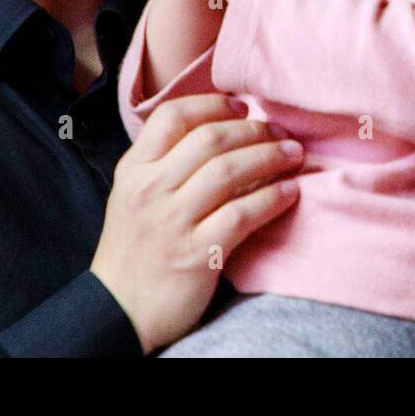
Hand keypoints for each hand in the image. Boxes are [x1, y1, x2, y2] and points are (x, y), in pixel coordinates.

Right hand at [90, 93, 301, 352]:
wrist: (120, 311)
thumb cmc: (137, 247)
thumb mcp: (135, 194)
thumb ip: (166, 161)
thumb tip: (220, 126)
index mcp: (134, 168)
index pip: (172, 115)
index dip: (213, 104)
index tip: (243, 106)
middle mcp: (150, 189)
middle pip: (210, 139)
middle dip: (254, 130)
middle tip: (281, 133)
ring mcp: (171, 221)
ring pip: (228, 171)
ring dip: (270, 157)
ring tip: (294, 156)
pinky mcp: (196, 253)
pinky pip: (242, 214)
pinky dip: (272, 198)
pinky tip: (290, 192)